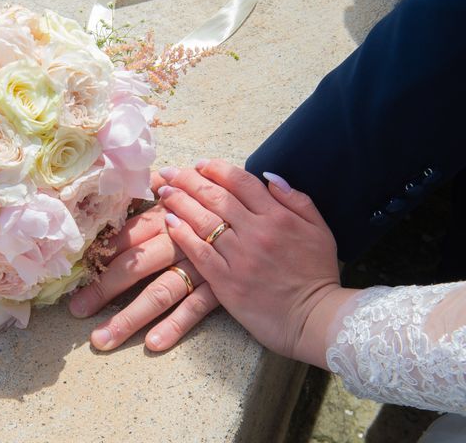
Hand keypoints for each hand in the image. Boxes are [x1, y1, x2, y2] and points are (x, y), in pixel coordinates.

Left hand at [68, 172, 219, 351]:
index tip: (74, 272)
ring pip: (159, 291)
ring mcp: (199, 266)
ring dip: (129, 316)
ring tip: (101, 339)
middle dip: (102, 288)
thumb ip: (162, 186)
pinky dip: (176, 325)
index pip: (125, 235)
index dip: (99, 254)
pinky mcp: (221, 287)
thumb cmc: (223, 201)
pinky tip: (153, 344)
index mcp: (167, 217)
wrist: (271, 221)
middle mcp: (178, 241)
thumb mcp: (193, 188)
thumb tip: (138, 179)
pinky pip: (196, 308)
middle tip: (75, 310)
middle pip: (134, 265)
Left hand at [158, 159, 352, 367]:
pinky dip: (182, 235)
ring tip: (165, 192)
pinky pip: (199, 252)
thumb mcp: (319, 229)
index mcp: (278, 216)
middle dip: (190, 180)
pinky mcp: (226, 282)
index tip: (201, 164)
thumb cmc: (317, 274)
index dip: (217, 169)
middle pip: (216, 197)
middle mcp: (256, 232)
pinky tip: (169, 222)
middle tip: (172, 173)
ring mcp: (239, 257)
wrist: (314, 319)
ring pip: (203, 221)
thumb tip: (270, 176)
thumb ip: (296, 199)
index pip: (241, 182)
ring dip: (180, 202)